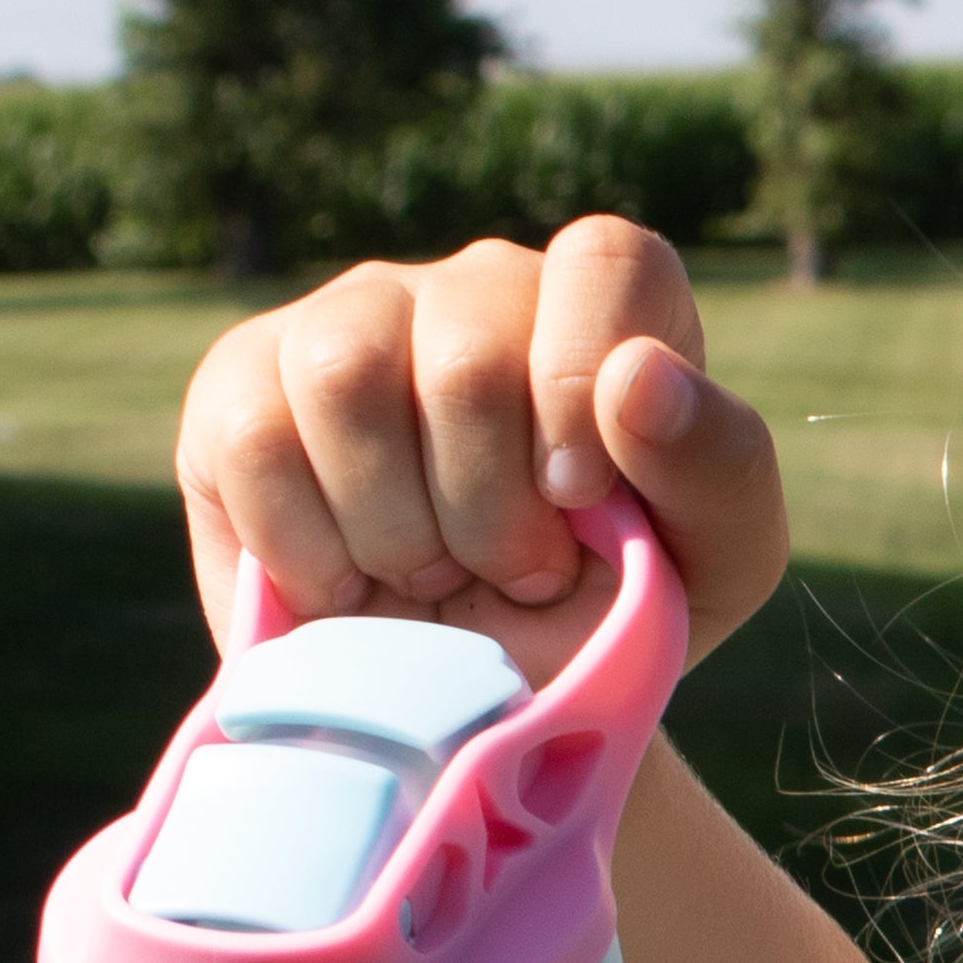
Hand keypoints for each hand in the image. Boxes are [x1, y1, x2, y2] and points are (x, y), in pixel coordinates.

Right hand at [172, 218, 790, 682]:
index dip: (583, 383)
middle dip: (493, 512)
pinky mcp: (243, 380)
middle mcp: (479, 290)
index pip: (605, 261)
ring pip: (346, 381)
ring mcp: (353, 319)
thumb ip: (719, 467)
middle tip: (516, 575)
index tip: (580, 499)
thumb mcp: (715, 564)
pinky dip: (309, 549)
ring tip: (433, 578)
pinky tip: (348, 586)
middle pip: (465, 356)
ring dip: (400, 531)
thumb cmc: (615, 613)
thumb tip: (640, 378)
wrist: (481, 702)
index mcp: (607, 311)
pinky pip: (254, 440)